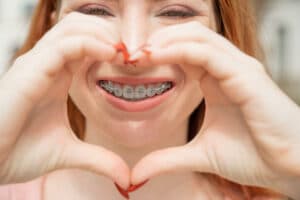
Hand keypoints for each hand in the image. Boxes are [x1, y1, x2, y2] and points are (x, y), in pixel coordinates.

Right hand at [0, 12, 129, 188]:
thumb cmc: (19, 153)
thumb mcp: (68, 153)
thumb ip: (98, 159)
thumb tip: (125, 176)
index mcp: (58, 77)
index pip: (85, 43)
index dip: (111, 46)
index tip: (133, 61)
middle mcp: (48, 65)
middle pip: (80, 27)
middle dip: (109, 34)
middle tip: (132, 53)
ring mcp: (38, 64)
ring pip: (73, 28)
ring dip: (103, 34)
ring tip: (122, 53)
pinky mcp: (30, 71)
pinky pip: (65, 45)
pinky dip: (91, 44)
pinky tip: (110, 54)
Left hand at [130, 21, 299, 198]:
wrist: (289, 169)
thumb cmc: (253, 157)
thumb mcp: (200, 155)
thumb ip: (167, 160)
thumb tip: (136, 174)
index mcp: (215, 80)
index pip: (183, 50)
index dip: (156, 52)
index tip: (132, 64)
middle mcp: (227, 68)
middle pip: (188, 35)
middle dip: (157, 41)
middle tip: (131, 56)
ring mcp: (238, 68)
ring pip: (197, 36)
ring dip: (165, 41)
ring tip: (140, 55)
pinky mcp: (246, 75)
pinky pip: (208, 53)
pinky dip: (179, 50)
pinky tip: (156, 57)